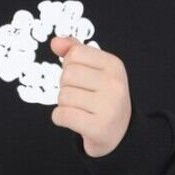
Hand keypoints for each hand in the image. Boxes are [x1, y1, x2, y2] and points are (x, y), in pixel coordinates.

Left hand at [49, 35, 130, 155]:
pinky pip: (62, 115)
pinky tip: (71, 120)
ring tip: (79, 109)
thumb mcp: (94, 70)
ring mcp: (109, 107)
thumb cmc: (102, 97)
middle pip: (67, 75)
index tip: (81, 78)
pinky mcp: (99, 128)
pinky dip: (59, 118)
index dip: (69, 66)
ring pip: (63, 96)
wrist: (119, 132)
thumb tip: (55, 41)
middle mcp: (115, 84)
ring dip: (64, 104)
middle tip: (79, 97)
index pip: (74, 54)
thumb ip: (75, 51)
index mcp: (114, 65)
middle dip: (66, 86)